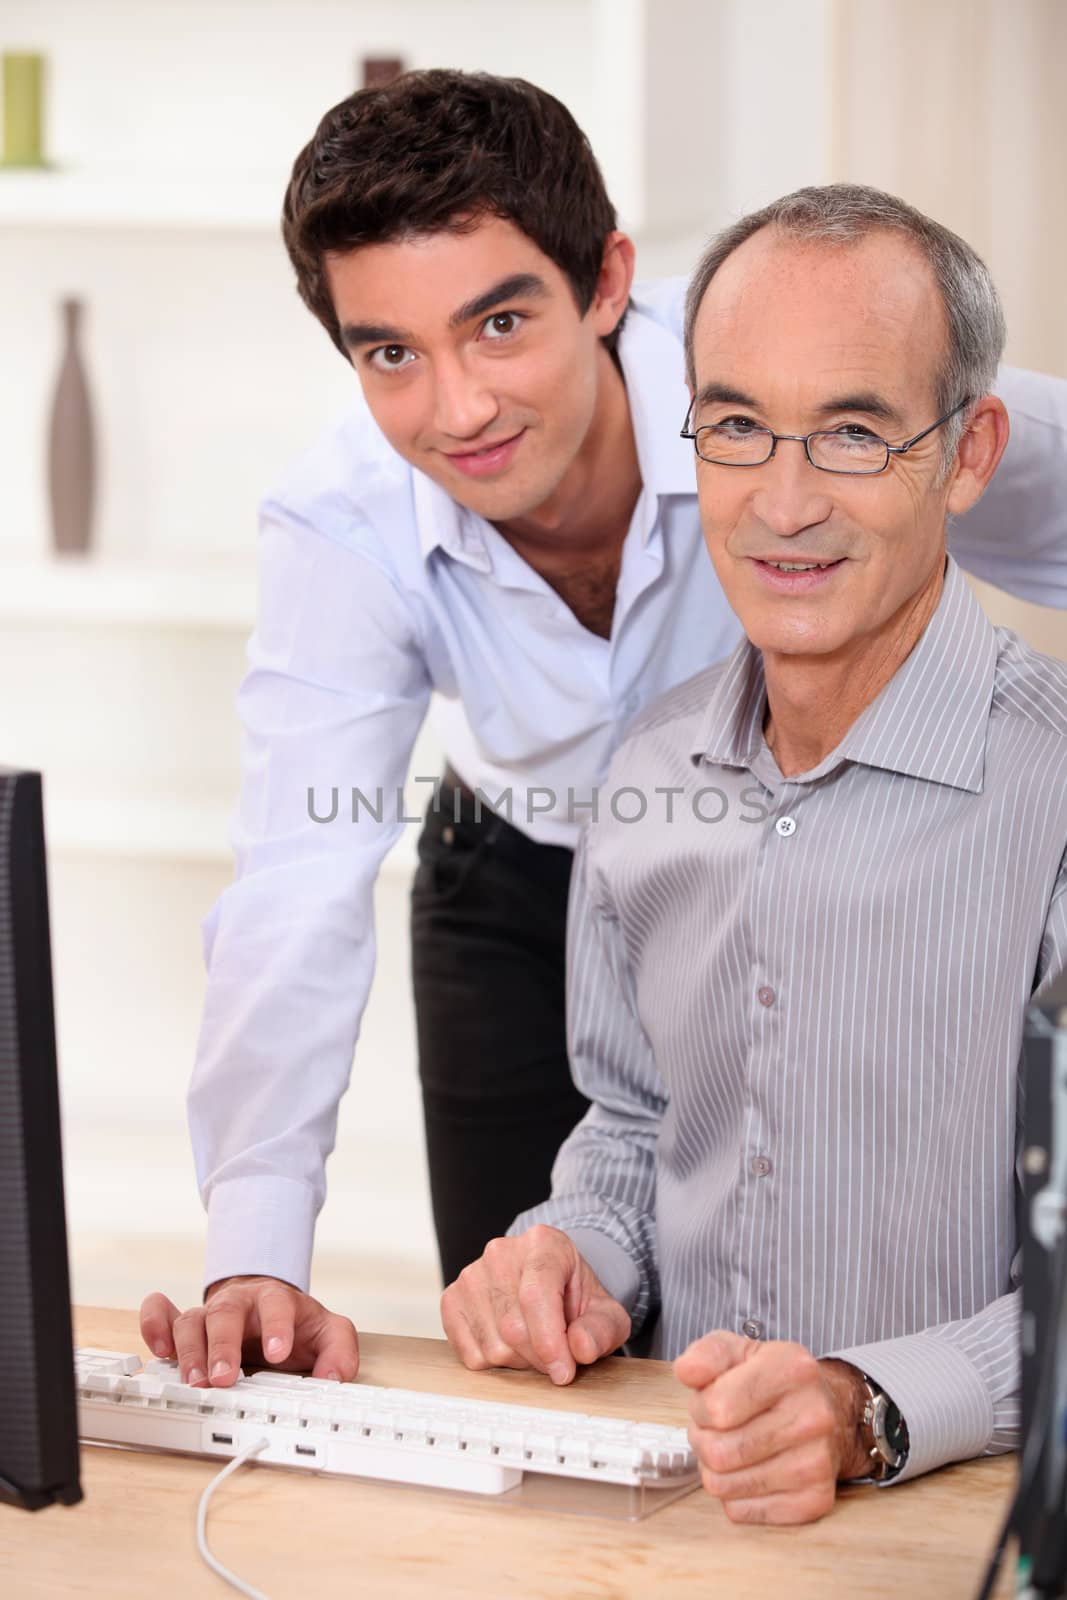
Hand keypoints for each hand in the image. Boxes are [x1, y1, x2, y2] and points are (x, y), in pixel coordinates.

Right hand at [139, 1276, 359, 1388]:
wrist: (265, 1304)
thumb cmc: (294, 1323)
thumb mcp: (329, 1332)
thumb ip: (339, 1351)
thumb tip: (332, 1379)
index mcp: (275, 1301)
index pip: (277, 1306)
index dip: (277, 1327)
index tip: (279, 1352)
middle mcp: (238, 1304)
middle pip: (226, 1315)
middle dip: (223, 1346)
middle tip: (225, 1378)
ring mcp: (209, 1313)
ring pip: (191, 1322)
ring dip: (189, 1352)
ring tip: (194, 1381)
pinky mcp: (184, 1324)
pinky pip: (161, 1315)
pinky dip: (153, 1325)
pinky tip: (157, 1347)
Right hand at [441, 1225, 630, 1383]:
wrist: (551, 1285)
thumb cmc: (576, 1299)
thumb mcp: (606, 1313)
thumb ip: (601, 1330)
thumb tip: (580, 1348)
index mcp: (543, 1243)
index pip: (536, 1296)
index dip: (550, 1342)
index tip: (564, 1372)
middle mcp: (501, 1253)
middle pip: (513, 1327)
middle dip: (539, 1359)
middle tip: (556, 1360)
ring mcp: (471, 1275)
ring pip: (492, 1345)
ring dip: (518, 1363)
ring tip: (534, 1346)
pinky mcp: (452, 1299)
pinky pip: (469, 1354)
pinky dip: (493, 1365)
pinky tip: (510, 1346)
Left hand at [674, 1332, 869, 1524]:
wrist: (830, 1414)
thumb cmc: (773, 1382)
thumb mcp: (738, 1352)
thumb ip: (706, 1355)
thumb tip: (686, 1371)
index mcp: (792, 1369)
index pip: (717, 1408)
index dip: (700, 1408)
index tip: (709, 1402)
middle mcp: (813, 1416)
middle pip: (718, 1452)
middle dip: (703, 1440)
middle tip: (715, 1429)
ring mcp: (818, 1461)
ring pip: (724, 1486)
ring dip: (715, 1469)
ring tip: (731, 1446)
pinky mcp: (815, 1499)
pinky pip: (742, 1511)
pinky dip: (735, 1495)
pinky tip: (751, 1470)